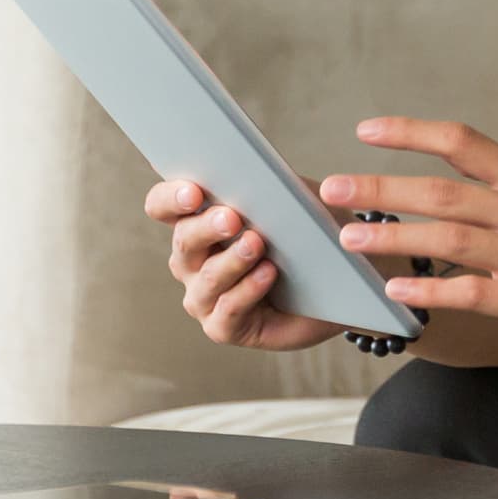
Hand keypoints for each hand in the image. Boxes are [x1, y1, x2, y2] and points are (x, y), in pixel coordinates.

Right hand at [146, 177, 344, 352]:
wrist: (335, 286)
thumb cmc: (305, 236)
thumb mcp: (290, 201)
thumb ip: (268, 186)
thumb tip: (254, 171)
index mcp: (196, 222)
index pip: (162, 206)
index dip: (171, 198)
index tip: (195, 192)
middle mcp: (190, 261)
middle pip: (184, 240)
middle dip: (207, 227)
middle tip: (232, 217)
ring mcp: (202, 297)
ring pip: (206, 277)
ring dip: (231, 260)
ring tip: (257, 244)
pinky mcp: (222, 327)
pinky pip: (227, 310)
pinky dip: (248, 290)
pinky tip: (268, 273)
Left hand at [320, 118, 497, 364]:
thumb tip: (453, 183)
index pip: (463, 143)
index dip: (410, 133)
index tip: (365, 132)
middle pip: (443, 192)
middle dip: (380, 189)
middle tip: (332, 189)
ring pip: (449, 240)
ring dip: (393, 238)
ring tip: (351, 241)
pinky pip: (471, 293)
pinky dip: (429, 291)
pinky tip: (397, 293)